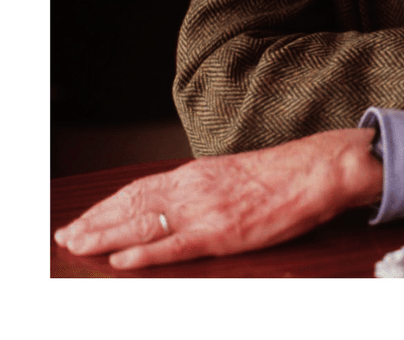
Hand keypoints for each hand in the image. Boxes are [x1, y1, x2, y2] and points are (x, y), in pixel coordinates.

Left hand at [54, 128, 382, 268]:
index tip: (82, 216)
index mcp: (195, 174)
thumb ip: (203, 187)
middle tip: (64, 235)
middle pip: (131, 205)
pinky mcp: (220, 233)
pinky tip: (120, 260)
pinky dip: (143, 254)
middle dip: (95, 221)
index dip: (106, 204)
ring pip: (142, 224)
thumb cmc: (279, 176)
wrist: (311, 172)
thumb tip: (179, 201)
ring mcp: (204, 211)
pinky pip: (174, 246)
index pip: (138, 189)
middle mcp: (191, 188)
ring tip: (76, 245)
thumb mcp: (231, 175)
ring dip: (105, 236)